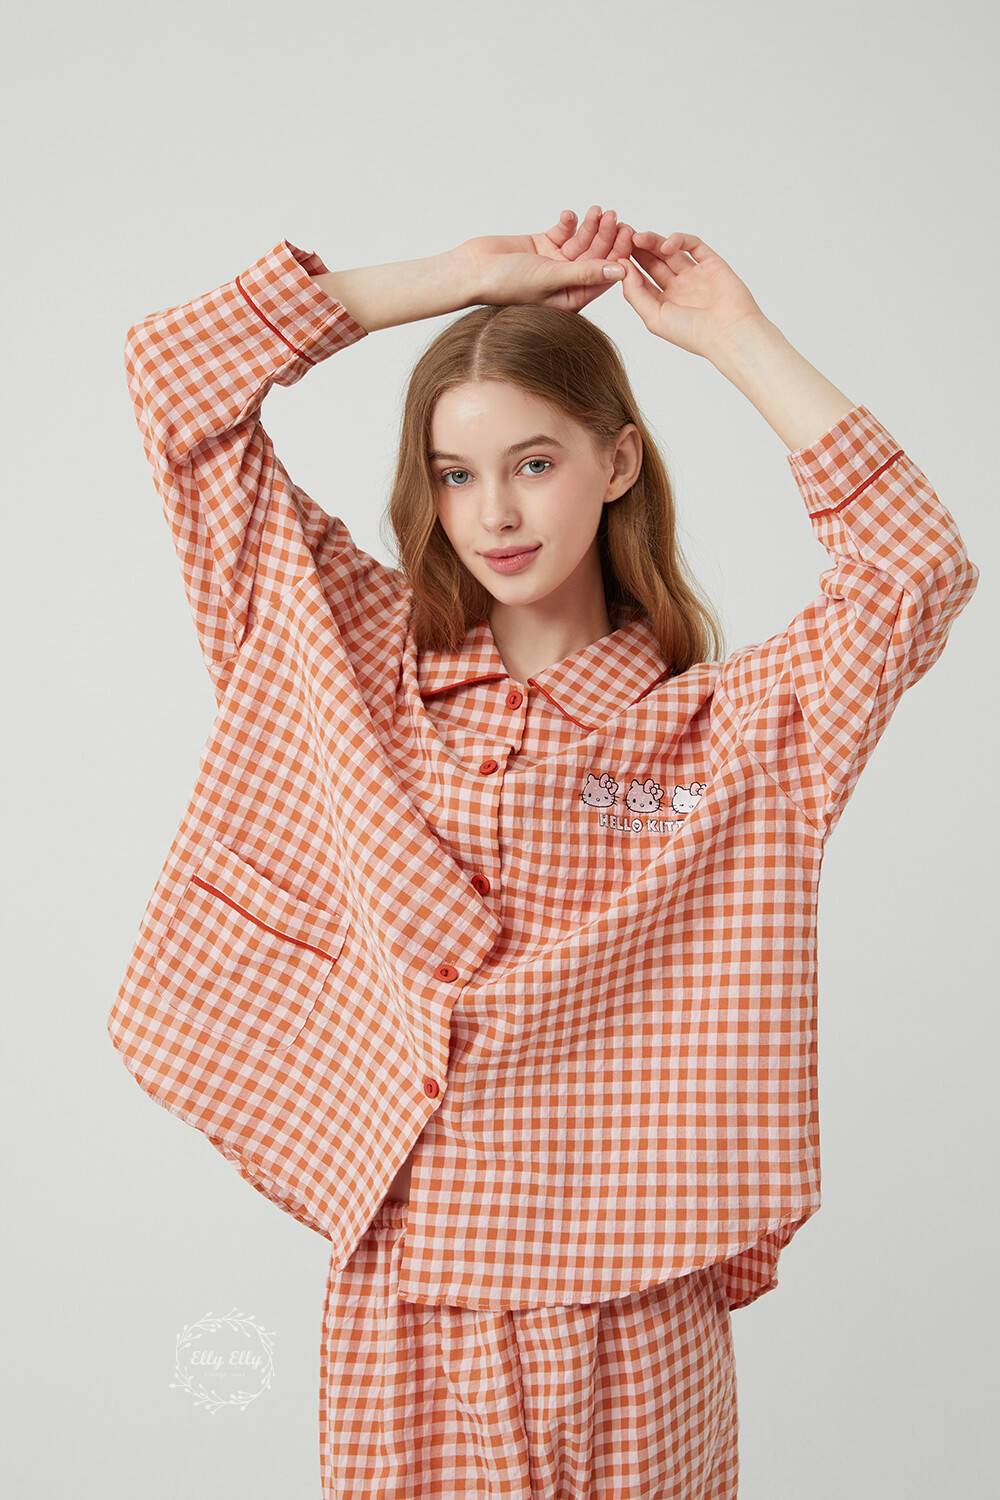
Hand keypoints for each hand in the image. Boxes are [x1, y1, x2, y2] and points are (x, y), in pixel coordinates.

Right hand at [457, 206, 633, 312]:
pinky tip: (568, 216)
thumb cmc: (506, 284)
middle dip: (606, 237)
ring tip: (598, 210)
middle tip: (615, 216)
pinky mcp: (542, 246)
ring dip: (590, 226)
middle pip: (594, 257)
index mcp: (570, 299)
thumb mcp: (551, 278)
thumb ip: (585, 273)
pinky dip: (568, 223)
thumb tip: (620, 271)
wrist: (472, 270)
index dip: (617, 256)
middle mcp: (565, 283)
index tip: (628, 236)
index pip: (602, 277)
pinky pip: (563, 232)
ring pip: (581, 242)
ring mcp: (554, 264)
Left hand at [615, 232, 766, 358]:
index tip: (613, 253)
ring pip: (670, 251)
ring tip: (638, 237)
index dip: (628, 265)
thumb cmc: (692, 333)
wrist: (729, 332)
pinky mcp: (712, 263)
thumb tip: (621, 266)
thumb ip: (635, 292)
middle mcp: (679, 288)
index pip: (641, 279)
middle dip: (637, 249)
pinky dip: (679, 240)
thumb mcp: (653, 317)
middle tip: (622, 235)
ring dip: (653, 242)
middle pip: (653, 262)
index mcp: (664, 304)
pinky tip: (666, 245)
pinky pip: (693, 245)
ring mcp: (695, 275)